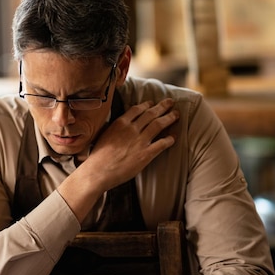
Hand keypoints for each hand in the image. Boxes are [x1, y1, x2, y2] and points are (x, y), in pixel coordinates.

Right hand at [57, 98, 178, 223]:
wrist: (99, 171)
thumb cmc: (98, 156)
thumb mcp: (104, 135)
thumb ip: (114, 128)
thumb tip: (119, 125)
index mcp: (120, 123)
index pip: (137, 109)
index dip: (147, 105)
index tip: (152, 103)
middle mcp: (132, 129)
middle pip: (151, 113)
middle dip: (162, 106)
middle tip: (170, 102)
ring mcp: (140, 141)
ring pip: (159, 124)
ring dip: (169, 118)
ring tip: (176, 115)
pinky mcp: (146, 154)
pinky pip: (161, 144)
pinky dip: (169, 140)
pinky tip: (174, 138)